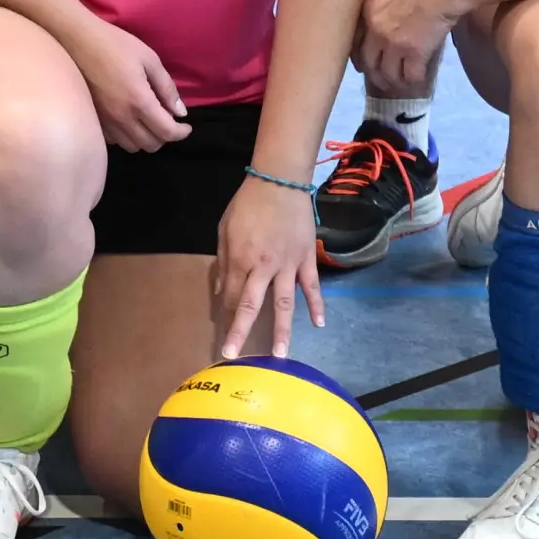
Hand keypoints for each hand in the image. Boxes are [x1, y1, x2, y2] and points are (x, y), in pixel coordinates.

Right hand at [62, 20, 192, 151]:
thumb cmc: (116, 44)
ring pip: (133, 147)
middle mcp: (122, 117)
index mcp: (139, 101)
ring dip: (146, 138)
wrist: (78, 41)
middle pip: (151, 145)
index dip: (181, 133)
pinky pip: (116, 141)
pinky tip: (129, 121)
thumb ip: (167, 88)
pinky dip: (128, 137)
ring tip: (149, 122)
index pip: (167, 132)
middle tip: (168, 120)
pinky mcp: (94, 120)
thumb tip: (180, 112)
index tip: (186, 126)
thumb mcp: (149, 59)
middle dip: (165, 136)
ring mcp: (106, 121)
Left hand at [211, 177, 322, 359]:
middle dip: (241, 332)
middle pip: (250, 305)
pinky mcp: (306, 259)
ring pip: (284, 303)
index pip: (230, 295)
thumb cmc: (247, 205)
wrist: (279, 182)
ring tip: (280, 355)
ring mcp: (287, 264)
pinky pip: (311, 286)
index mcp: (239, 259)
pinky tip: (319, 324)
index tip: (225, 332)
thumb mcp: (224, 229)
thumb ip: (222, 262)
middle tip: (235, 357)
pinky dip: (317, 305)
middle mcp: (262, 267)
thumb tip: (219, 292)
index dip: (226, 315)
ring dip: (281, 330)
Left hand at [358, 0, 474, 95]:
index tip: (365, 66)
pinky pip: (411, 75)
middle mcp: (376, 31)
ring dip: (396, 81)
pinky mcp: (415, 53)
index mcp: (368, 12)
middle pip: (369, 63)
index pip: (355, 44)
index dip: (360, 58)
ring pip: (388, 74)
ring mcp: (394, 44)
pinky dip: (415, 79)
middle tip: (385, 81)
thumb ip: (381, 7)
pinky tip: (419, 77)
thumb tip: (385, 20)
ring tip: (403, 83)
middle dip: (376, 75)